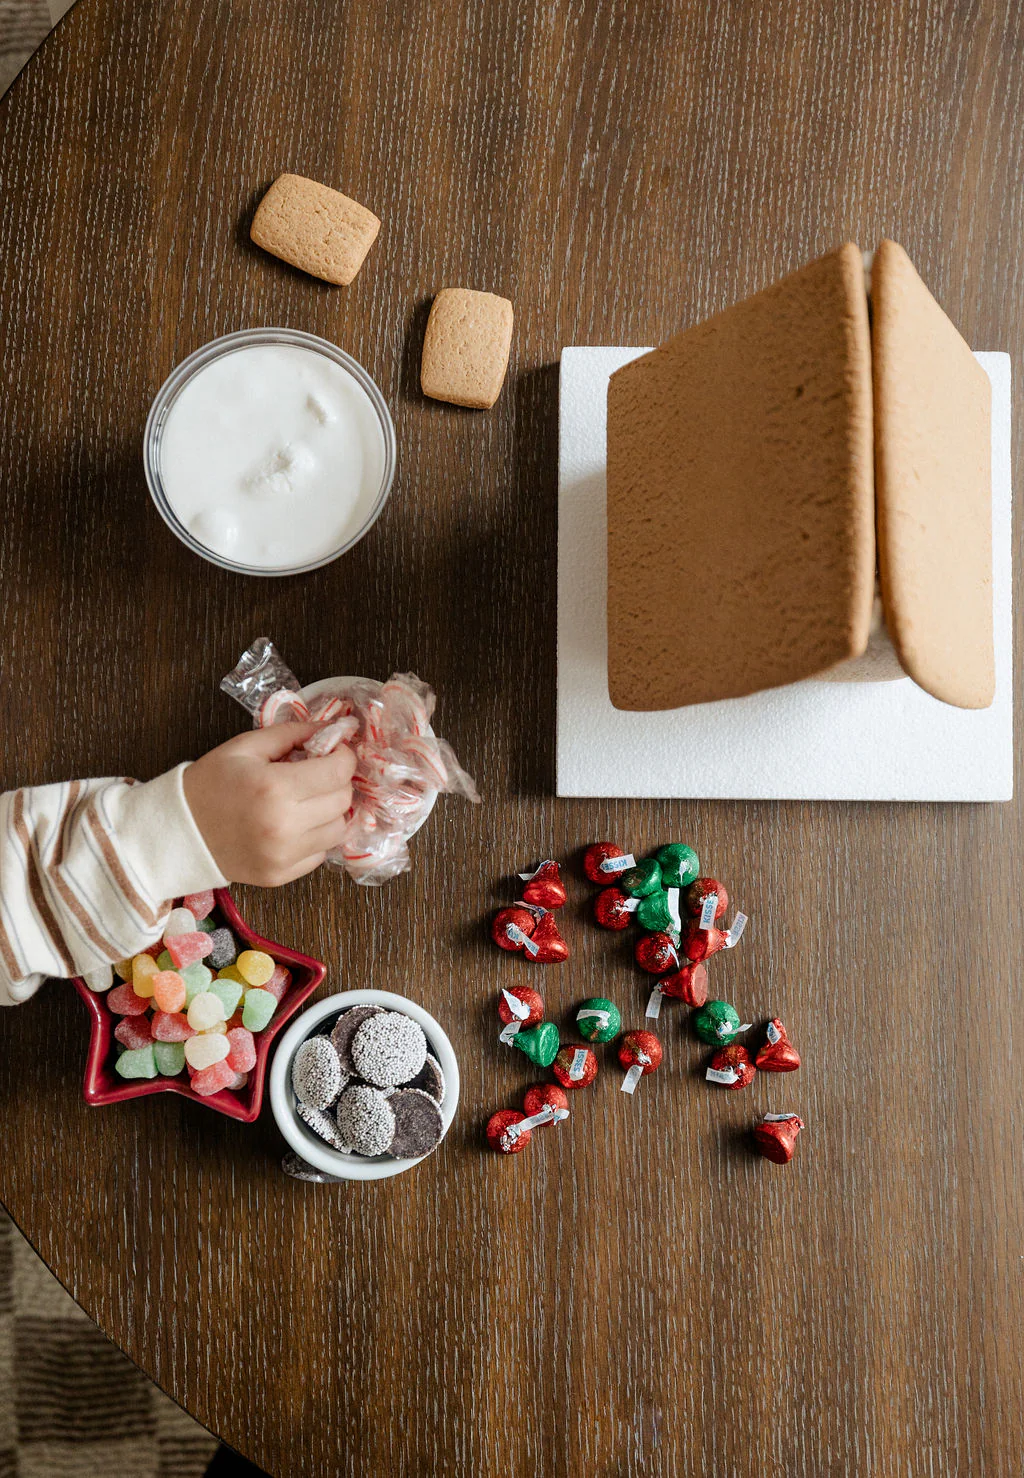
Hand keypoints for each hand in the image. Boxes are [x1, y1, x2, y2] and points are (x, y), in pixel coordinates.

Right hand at [183, 724, 355, 885]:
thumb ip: (291, 733)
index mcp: (275, 787)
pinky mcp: (280, 876)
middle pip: (343, 800)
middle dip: (337, 782)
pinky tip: (295, 825)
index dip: (343, 756)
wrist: (177, 831)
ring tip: (308, 801)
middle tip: (318, 774)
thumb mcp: (245, 746)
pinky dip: (316, 837)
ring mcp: (283, 856)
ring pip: (338, 830)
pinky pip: (321, 853)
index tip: (335, 752)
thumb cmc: (210, 783)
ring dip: (330, 811)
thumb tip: (330, 729)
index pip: (338, 771)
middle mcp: (284, 825)